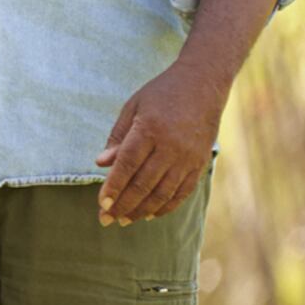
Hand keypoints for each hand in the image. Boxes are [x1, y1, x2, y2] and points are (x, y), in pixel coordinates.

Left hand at [97, 62, 223, 224]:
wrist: (203, 84)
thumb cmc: (161, 94)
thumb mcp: (133, 107)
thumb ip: (117, 136)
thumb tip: (101, 163)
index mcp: (150, 129)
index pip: (128, 164)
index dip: (114, 186)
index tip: (101, 203)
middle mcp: (171, 146)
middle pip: (144, 183)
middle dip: (123, 205)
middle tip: (106, 219)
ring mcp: (188, 156)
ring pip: (163, 192)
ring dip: (142, 210)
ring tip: (125, 220)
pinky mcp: (200, 162)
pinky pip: (183, 191)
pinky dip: (166, 206)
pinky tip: (150, 214)